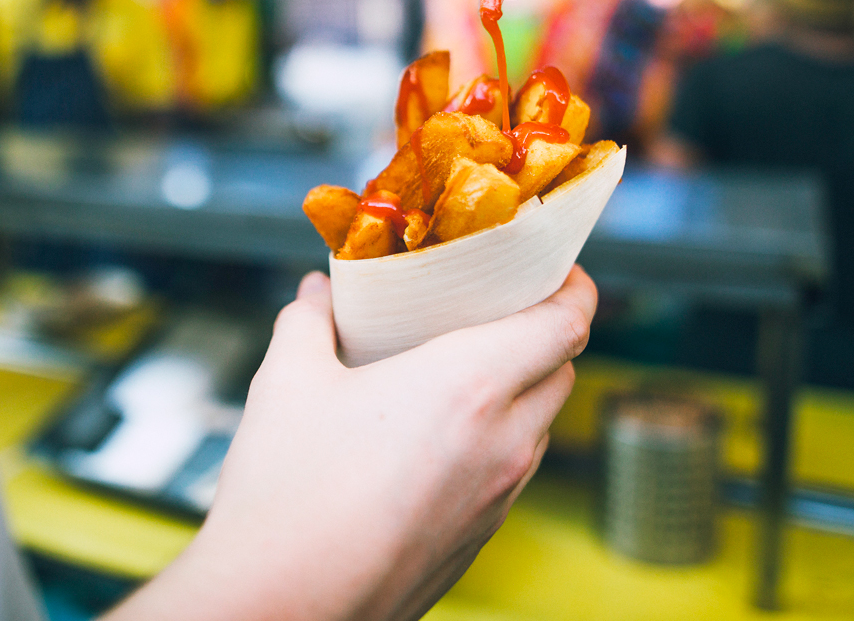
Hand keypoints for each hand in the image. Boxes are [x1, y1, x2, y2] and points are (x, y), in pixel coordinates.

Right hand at [106, 265, 595, 620]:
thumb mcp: (287, 383)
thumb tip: (317, 293)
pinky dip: (496, 441)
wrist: (279, 608)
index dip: (574, 286)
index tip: (555, 267)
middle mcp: (502, 443)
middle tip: (497, 309)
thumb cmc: (287, 498)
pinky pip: (512, 473)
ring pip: (540, 425)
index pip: (568, 324)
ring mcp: (497, 499)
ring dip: (521, 390)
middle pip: (561, 369)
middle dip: (543, 333)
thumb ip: (309, 322)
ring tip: (464, 371)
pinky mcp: (478, 540)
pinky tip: (436, 438)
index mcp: (470, 388)